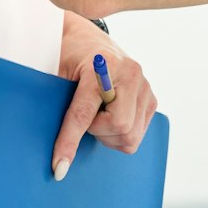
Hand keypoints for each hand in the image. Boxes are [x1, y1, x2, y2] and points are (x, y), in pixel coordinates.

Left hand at [50, 13, 158, 181]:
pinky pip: (138, 135)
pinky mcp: (152, 100)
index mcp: (104, 65)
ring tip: (98, 115)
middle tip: (85, 119)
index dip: (69, 141)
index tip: (59, 166)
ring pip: (130, 136)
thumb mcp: (56, 74)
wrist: (88, 41)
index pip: (85, 113)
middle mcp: (131, 74)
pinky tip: (110, 116)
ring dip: (109, 135)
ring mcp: (145, 87)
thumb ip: (59, 104)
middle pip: (120, 127)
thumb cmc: (68, 57)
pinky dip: (120, 134)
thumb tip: (55, 153)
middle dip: (97, 132)